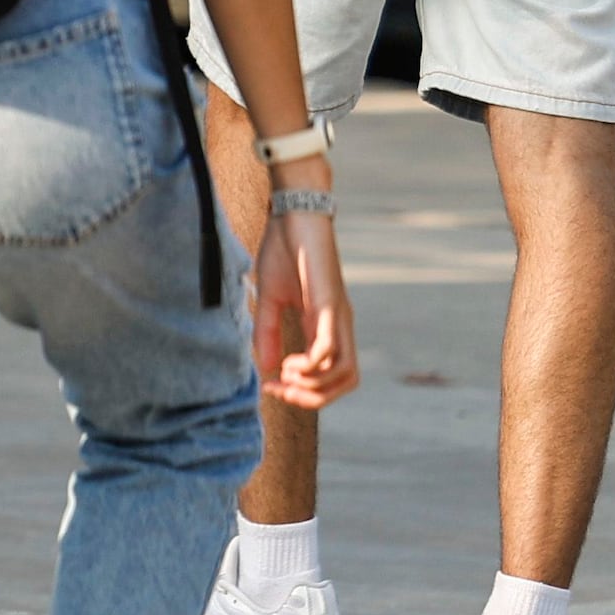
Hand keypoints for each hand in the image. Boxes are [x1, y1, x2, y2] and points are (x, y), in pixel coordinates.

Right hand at [253, 205, 358, 410]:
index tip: (272, 387)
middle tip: (281, 390)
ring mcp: (338, 317)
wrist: (294, 216)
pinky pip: (330, 348)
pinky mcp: (330, 306)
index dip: (306, 392)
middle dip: (314, 398)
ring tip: (286, 377)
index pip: (331, 375)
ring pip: (345, 373)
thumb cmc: (283, 251)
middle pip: (347, 382)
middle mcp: (340, 326)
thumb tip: (267, 368)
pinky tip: (290, 362)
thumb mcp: (269, 298)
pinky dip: (312, 366)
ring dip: (314, 386)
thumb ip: (268, 332)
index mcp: (326, 326)